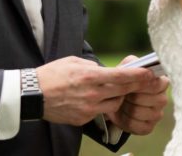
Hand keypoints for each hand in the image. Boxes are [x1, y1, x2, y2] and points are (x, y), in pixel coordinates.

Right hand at [36, 56, 155, 126]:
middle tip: (145, 81)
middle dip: (135, 86)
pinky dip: (101, 105)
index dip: (137, 76)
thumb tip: (104, 71)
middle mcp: (92, 94)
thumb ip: (91, 66)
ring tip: (113, 90)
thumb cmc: (51, 74)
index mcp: (89, 76)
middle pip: (122, 91)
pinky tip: (94, 99)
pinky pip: (100, 112)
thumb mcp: (72, 62)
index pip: (120, 77)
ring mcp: (88, 108)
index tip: (148, 73)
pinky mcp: (83, 119)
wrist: (33, 95)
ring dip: (117, 97)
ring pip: (114, 104)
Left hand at [104, 55, 169, 134]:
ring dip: (126, 107)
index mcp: (161, 82)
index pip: (157, 84)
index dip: (140, 84)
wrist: (112, 99)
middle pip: (148, 99)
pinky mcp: (149, 127)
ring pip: (140, 112)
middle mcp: (162, 99)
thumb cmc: (122, 81)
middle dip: (131, 96)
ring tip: (121, 102)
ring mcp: (157, 114)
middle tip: (123, 93)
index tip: (129, 83)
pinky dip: (126, 120)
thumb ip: (132, 64)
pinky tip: (123, 114)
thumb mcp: (125, 68)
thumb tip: (140, 67)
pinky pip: (138, 126)